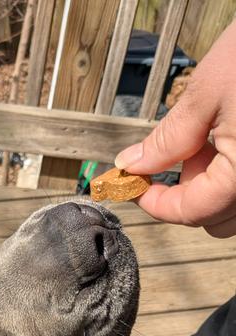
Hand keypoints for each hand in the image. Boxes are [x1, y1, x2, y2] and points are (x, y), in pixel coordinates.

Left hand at [114, 20, 235, 237]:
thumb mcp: (207, 93)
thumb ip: (168, 139)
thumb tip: (135, 164)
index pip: (191, 212)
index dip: (154, 203)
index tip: (133, 184)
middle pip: (216, 219)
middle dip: (186, 194)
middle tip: (174, 155)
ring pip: (234, 207)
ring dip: (211, 185)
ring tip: (207, 137)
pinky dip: (230, 173)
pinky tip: (226, 135)